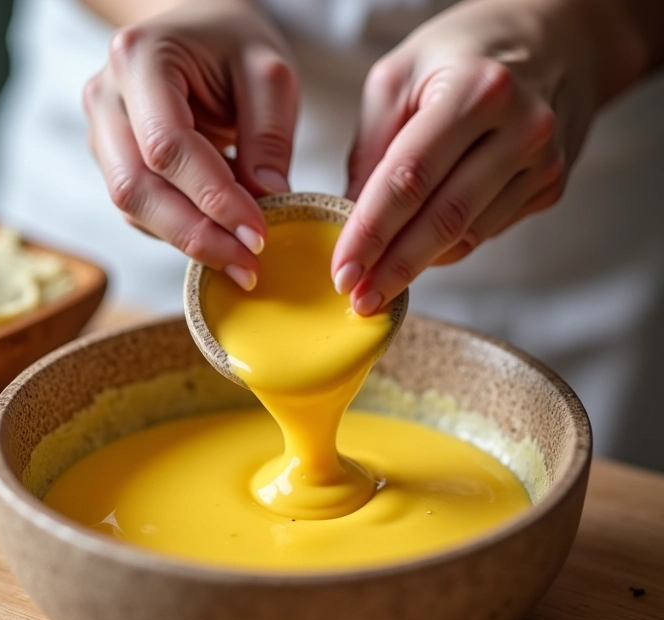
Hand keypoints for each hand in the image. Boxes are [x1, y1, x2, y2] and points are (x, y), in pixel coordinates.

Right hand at [83, 0, 297, 289]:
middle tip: (248, 267)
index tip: (258, 234)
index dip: (213, 198)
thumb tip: (268, 200)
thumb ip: (269, 135)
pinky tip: (218, 243)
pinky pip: (140, 211)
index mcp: (140, 59)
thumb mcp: (269, 73)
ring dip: (188, 242)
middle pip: (137, 187)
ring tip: (240, 263)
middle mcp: (107, 97)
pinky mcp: (113, 161)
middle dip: (197, 236)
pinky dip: (180, 233)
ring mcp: (103, 132)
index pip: (168, 147)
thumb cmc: (233, 45)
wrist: (198, 33)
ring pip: (133, 207)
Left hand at [331, 0, 602, 313]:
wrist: (554, 41)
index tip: (343, 272)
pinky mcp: (550, 185)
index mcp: (475, 90)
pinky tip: (419, 253)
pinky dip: (448, 249)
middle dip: (394, 268)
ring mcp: (542, 161)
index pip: (410, 177)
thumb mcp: (399, 77)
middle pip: (444, 218)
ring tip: (378, 287)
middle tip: (360, 301)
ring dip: (418, 267)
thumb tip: (347, 218)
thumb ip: (371, 148)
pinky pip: (487, 232)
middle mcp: (520, 127)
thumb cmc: (461, 55)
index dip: (372, 232)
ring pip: (468, 235)